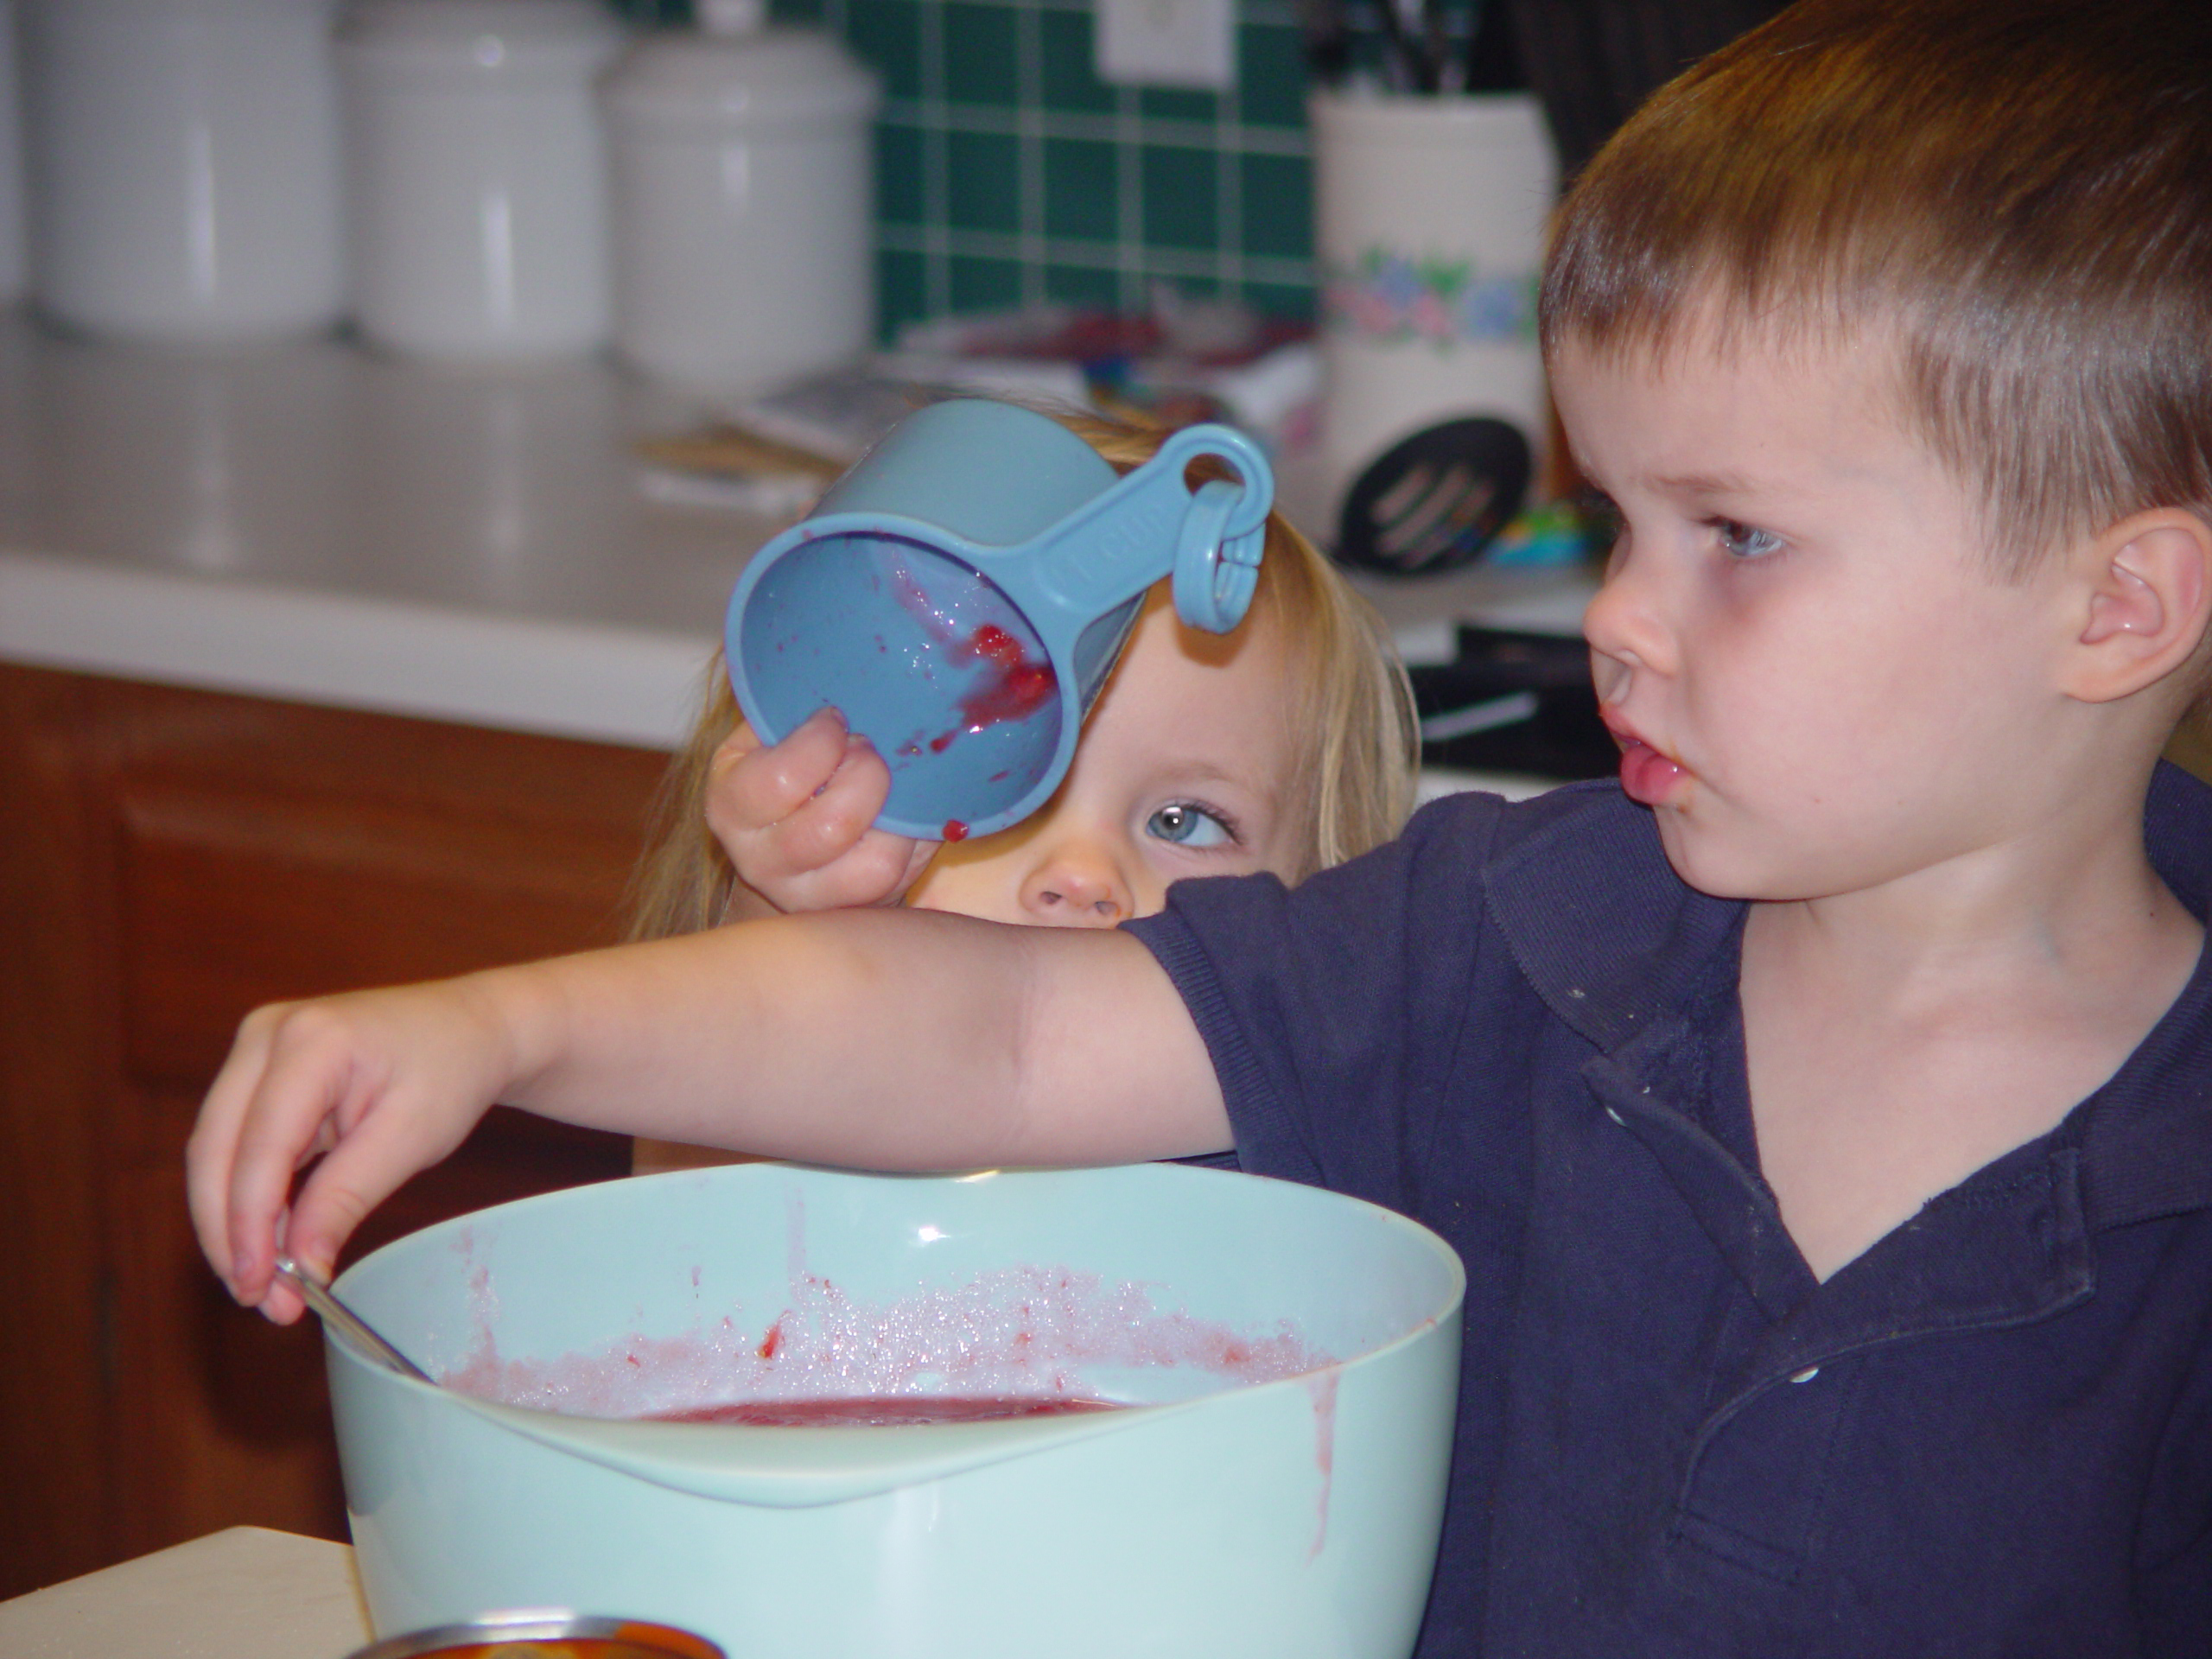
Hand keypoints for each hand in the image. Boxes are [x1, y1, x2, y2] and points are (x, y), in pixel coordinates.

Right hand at [185, 977, 519, 1322]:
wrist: (472, 1027)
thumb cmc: (452, 1070)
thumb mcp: (410, 1139)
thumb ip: (346, 1199)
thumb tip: (300, 1267)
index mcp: (311, 1040)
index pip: (260, 1145)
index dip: (248, 1223)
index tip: (258, 1285)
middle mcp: (268, 1035)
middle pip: (217, 1149)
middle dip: (229, 1232)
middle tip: (256, 1298)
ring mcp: (258, 1050)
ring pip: (219, 1152)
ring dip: (236, 1223)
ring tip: (269, 1289)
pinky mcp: (261, 1074)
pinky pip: (241, 1145)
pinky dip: (253, 1199)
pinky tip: (273, 1248)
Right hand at [708, 708, 936, 916]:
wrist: (786, 848)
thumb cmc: (786, 770)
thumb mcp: (768, 736)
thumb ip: (787, 709)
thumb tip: (840, 659)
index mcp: (731, 804)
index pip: (779, 780)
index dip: (822, 742)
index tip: (836, 719)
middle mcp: (760, 861)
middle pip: (830, 828)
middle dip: (866, 775)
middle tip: (868, 751)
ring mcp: (808, 897)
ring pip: (874, 867)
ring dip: (896, 816)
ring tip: (891, 787)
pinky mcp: (853, 911)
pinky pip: (900, 879)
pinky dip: (915, 840)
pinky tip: (905, 816)